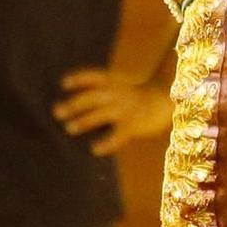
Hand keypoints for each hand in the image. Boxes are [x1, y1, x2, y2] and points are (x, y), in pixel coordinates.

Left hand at [53, 67, 171, 155]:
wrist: (169, 103)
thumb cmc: (143, 97)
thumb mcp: (125, 86)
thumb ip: (105, 91)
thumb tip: (80, 105)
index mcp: (116, 82)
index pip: (94, 77)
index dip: (78, 79)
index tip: (64, 84)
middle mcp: (119, 93)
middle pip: (91, 97)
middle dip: (73, 104)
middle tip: (57, 112)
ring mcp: (125, 109)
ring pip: (99, 114)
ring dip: (83, 121)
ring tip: (69, 128)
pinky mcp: (133, 125)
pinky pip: (117, 135)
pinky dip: (106, 143)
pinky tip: (95, 149)